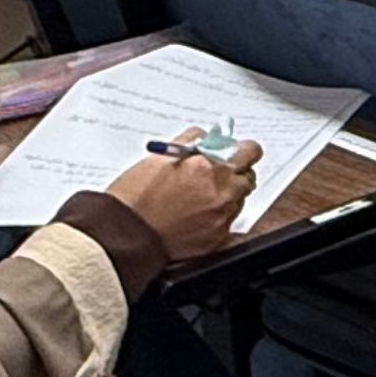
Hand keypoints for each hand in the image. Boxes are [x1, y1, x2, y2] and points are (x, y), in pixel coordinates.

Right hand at [105, 141, 248, 262]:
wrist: (125, 233)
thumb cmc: (136, 197)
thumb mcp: (161, 157)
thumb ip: (190, 142)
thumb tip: (205, 137)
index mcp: (209, 167)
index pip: (249, 151)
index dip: (243, 150)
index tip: (237, 151)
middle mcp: (221, 193)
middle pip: (248, 177)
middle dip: (235, 173)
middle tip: (215, 174)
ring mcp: (221, 217)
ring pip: (238, 200)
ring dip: (226, 195)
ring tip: (198, 197)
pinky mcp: (217, 239)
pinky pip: (227, 222)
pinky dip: (216, 217)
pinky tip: (195, 215)